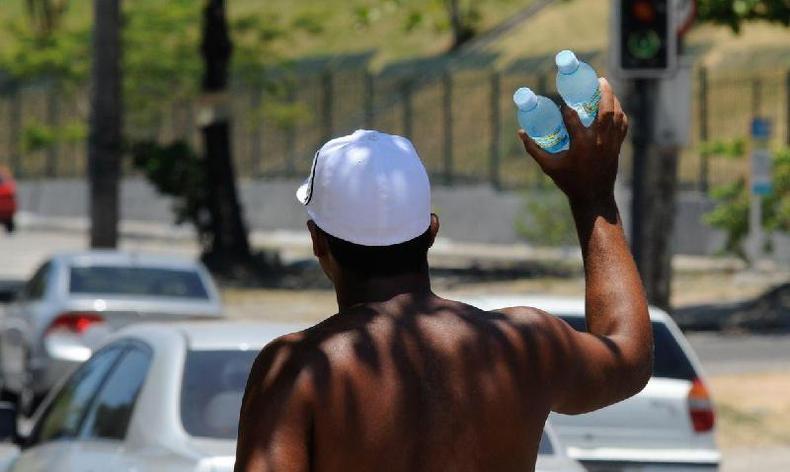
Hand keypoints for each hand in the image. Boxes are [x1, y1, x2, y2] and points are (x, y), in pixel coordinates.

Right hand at [518, 78, 627, 203]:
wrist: (593, 197)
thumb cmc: (569, 181)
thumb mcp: (548, 166)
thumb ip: (533, 148)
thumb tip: (520, 132)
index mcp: (580, 143)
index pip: (573, 117)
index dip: (567, 107)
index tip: (562, 100)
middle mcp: (598, 140)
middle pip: (605, 109)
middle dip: (603, 92)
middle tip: (598, 80)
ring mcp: (610, 143)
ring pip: (617, 115)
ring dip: (614, 99)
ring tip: (607, 88)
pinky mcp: (617, 146)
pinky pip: (623, 125)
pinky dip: (620, 113)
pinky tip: (616, 106)